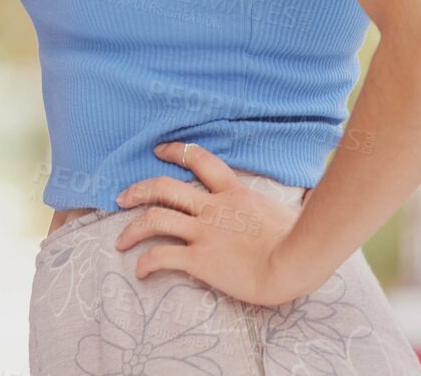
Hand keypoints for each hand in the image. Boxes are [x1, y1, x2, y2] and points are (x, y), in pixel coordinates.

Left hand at [114, 141, 319, 306]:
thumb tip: (299, 202)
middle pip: (164, 188)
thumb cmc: (301, 240)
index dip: (176, 152)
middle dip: (138, 190)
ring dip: (131, 229)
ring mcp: (204, 232)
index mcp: (234, 193)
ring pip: (154, 220)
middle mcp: (213, 208)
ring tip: (120, 240)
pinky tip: (140, 271)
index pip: (200, 160)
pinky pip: (162, 256)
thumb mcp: (284, 211)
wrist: (297, 262)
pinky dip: (146, 262)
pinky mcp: (200, 259)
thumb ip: (273, 206)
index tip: (159, 150)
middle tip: (121, 197)